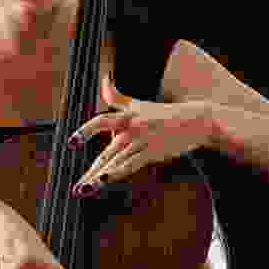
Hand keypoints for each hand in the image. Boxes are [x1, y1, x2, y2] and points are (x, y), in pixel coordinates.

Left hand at [70, 73, 207, 196]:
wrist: (196, 120)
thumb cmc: (164, 113)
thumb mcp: (139, 104)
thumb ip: (116, 96)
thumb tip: (103, 78)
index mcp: (126, 116)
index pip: (101, 122)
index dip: (86, 131)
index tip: (71, 144)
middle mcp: (131, 128)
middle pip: (106, 153)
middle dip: (90, 172)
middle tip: (75, 188)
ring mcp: (142, 141)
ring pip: (116, 162)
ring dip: (99, 178)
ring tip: (83, 190)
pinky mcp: (153, 152)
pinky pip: (131, 164)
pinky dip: (117, 173)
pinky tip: (104, 180)